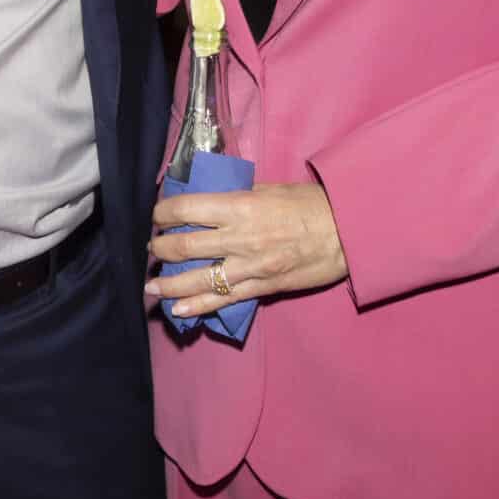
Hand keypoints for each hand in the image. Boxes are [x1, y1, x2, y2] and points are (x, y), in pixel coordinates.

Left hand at [145, 181, 347, 314]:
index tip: (157, 216)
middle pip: (185, 246)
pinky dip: (198, 306)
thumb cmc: (310, 204)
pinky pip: (224, 299)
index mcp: (240, 206)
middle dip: (161, 249)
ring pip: (199, 278)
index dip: (164, 213)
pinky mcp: (262, 287)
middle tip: (153, 249)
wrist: (347, 232)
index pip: (187, 209)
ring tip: (151, 288)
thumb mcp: (269, 189)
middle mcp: (239, 238)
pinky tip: (178, 310)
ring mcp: (250, 266)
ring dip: (169, 284)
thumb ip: (238, 196)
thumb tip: (210, 200)